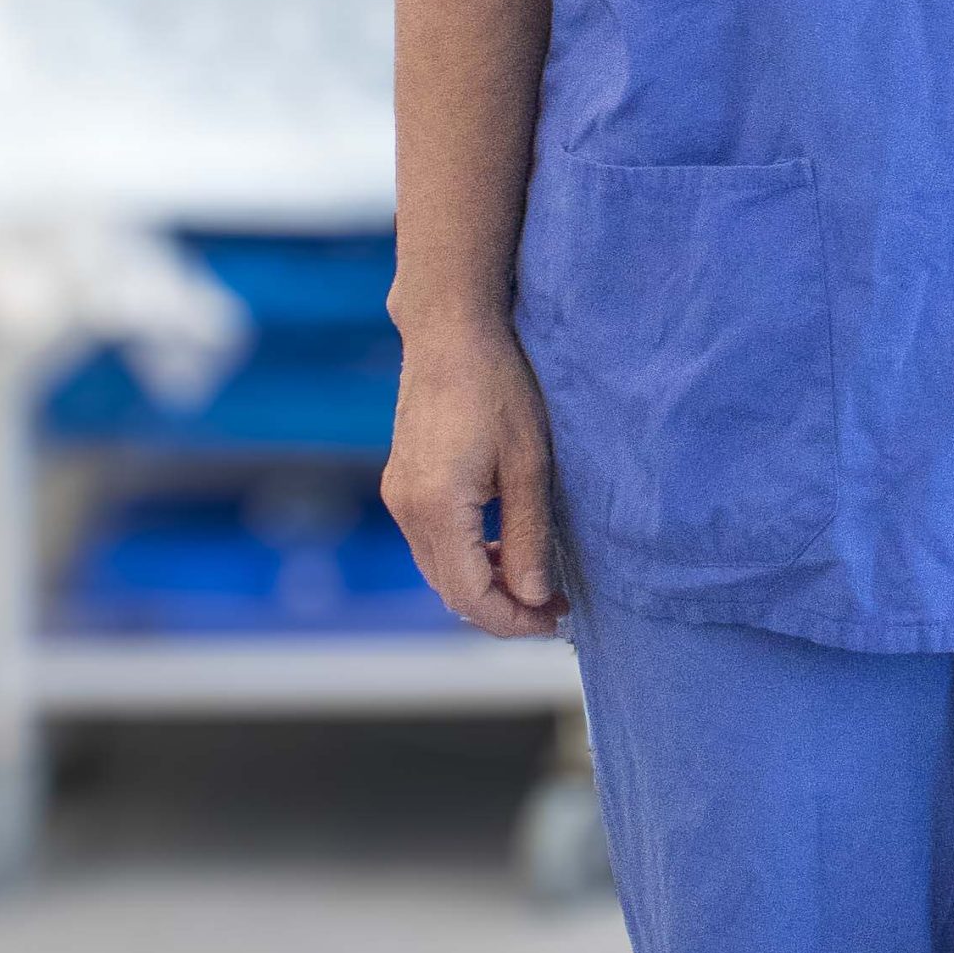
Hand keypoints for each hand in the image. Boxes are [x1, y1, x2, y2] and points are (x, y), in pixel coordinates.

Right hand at [382, 321, 568, 636]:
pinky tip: (503, 546)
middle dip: (502, 608)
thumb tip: (531, 597)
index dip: (512, 620)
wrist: (451, 332)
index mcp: (436, 507)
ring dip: (485, 584)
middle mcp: (406, 508)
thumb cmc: (498, 387)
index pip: (469, 595)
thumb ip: (528, 536)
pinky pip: (432, 542)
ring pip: (439, 569)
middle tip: (553, 605)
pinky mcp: (402, 483)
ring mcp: (399, 495)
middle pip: (450, 590)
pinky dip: (467, 557)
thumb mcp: (529, 465)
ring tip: (536, 580)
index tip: (554, 618)